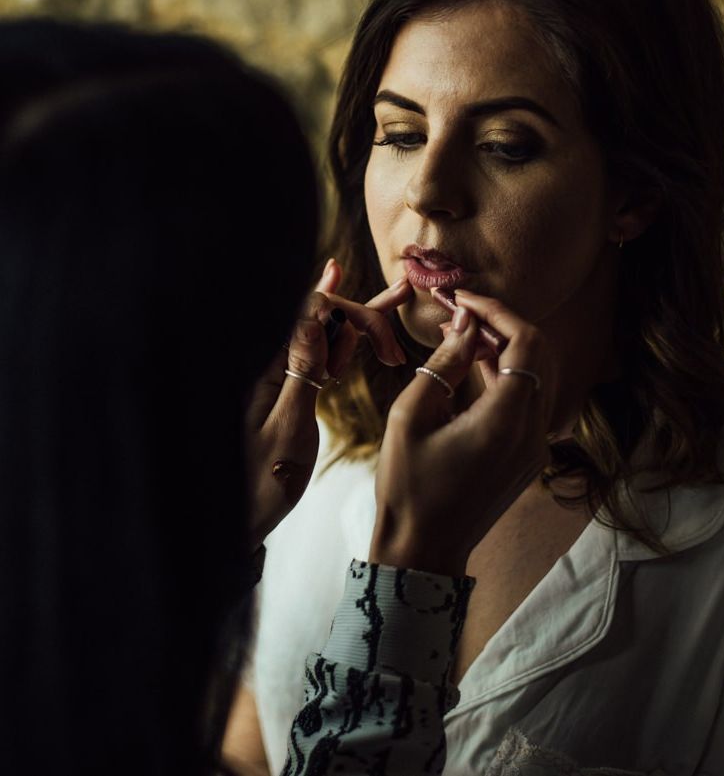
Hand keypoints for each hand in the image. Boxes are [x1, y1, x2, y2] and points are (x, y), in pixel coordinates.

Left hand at [245, 259, 412, 549]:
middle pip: (319, 315)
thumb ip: (302, 370)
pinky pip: (313, 348)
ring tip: (394, 306)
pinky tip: (334, 287)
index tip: (390, 352)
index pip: (314, 312)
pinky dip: (334, 327)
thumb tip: (317, 314)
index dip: (356, 319)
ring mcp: (275, 372)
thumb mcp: (288, 427)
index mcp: (266, 366)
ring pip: (320, 328)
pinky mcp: (284, 385)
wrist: (238, 521)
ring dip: (356, 320)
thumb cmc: (261, 483)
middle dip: (363, 316)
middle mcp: (268, 361)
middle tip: (399, 337)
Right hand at [370, 290, 553, 576]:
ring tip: (458, 334)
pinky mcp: (529, 456)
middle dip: (503, 325)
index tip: (464, 298)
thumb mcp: (412, 415)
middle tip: (461, 313)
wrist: (423, 549)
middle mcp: (534, 432)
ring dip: (504, 349)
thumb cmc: (408, 486)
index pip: (525, 342)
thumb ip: (445, 362)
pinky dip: (506, 376)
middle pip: (539, 354)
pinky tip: (470, 365)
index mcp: (507, 420)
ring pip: (536, 376)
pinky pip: (528, 401)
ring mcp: (536, 446)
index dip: (498, 311)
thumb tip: (467, 322)